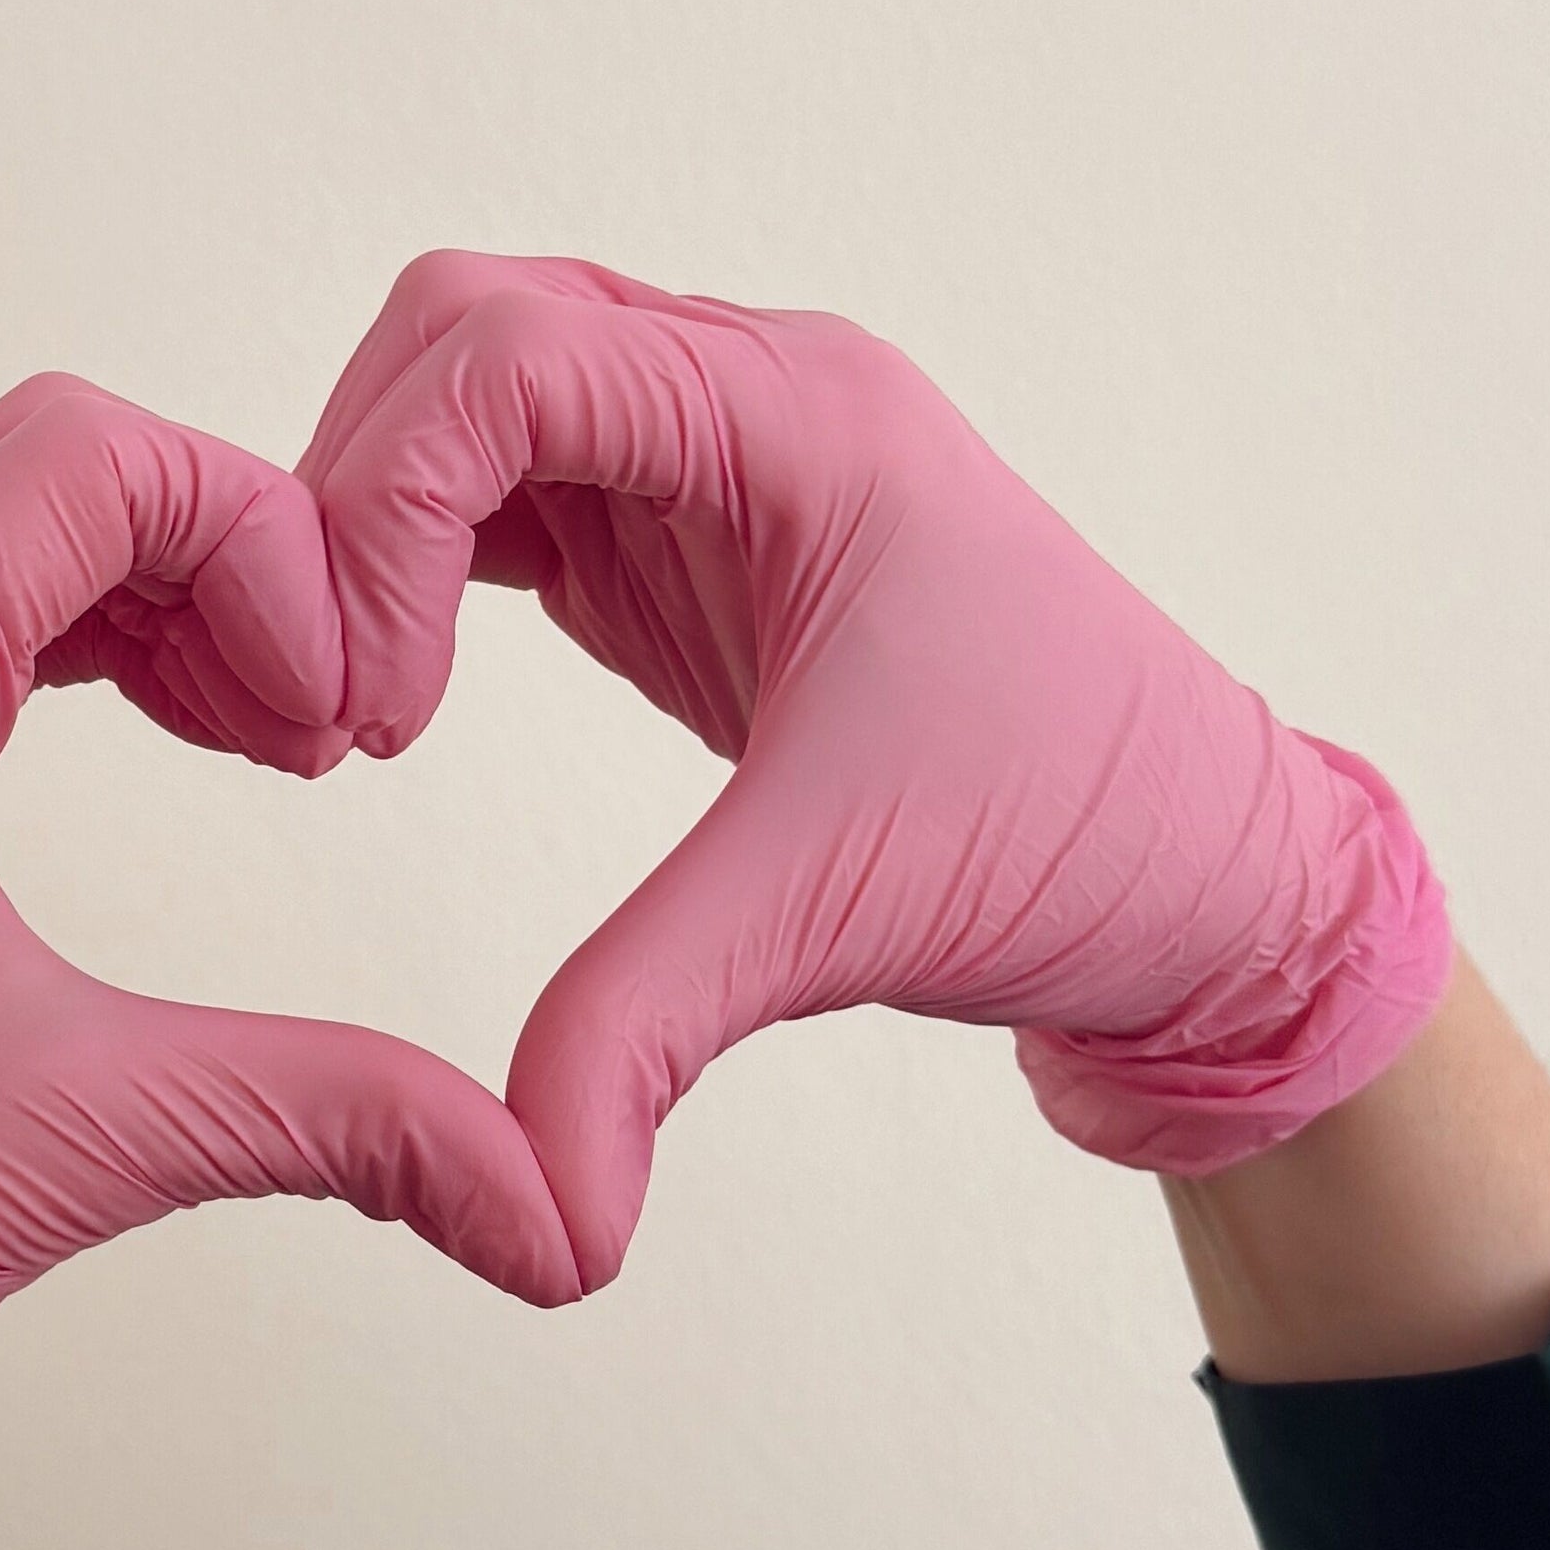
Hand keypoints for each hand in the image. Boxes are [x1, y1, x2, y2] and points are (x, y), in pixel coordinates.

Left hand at [0, 375, 579, 1549]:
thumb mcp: (88, 1143)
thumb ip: (343, 1120)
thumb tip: (552, 1204)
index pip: (77, 460)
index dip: (257, 538)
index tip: (332, 709)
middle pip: (37, 468)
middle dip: (222, 556)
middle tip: (322, 719)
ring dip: (155, 598)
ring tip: (272, 741)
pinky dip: (80, 646)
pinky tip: (179, 744)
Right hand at [298, 253, 1453, 1286]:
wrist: (1207, 874)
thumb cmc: (1073, 839)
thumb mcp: (837, 914)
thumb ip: (646, 1027)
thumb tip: (533, 1220)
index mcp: (803, 416)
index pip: (508, 357)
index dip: (387, 509)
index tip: (378, 709)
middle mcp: (755, 393)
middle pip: (465, 329)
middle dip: (359, 491)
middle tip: (342, 701)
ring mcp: (720, 456)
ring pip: (473, 386)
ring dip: (381, 517)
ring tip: (363, 707)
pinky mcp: (691, 536)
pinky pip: (509, 480)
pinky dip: (426, 557)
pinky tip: (405, 695)